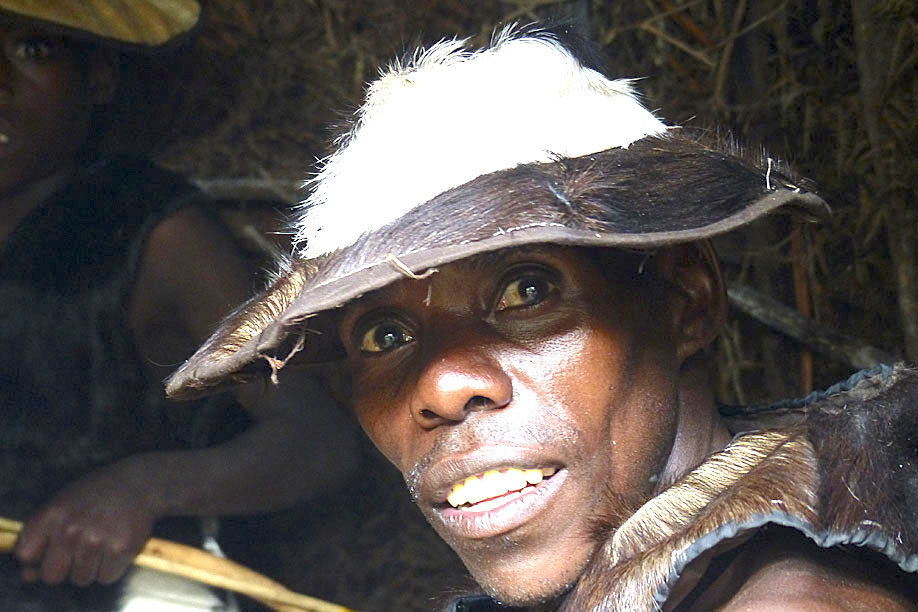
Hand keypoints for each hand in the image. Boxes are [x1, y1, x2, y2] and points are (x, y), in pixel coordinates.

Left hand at [14, 461, 156, 586]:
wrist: (139, 483)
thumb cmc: (97, 494)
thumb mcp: (63, 504)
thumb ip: (41, 537)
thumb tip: (28, 575)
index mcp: (52, 514)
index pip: (26, 555)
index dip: (38, 556)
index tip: (51, 550)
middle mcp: (71, 528)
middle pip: (52, 575)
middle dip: (64, 569)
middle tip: (78, 552)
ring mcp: (97, 540)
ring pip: (81, 579)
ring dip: (90, 568)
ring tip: (102, 544)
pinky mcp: (121, 549)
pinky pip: (106, 577)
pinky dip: (111, 568)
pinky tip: (116, 546)